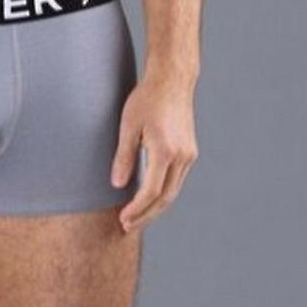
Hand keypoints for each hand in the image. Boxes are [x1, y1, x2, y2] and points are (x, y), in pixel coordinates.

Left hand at [110, 67, 198, 232]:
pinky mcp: (189, 151)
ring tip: (136, 217)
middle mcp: (182, 157)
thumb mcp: (129, 126)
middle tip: (127, 226)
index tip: (123, 219)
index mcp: (166, 151)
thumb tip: (117, 185)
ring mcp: (188, 155)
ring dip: (155, 207)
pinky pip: (176, 180)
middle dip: (146, 215)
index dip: (137, 209)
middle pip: (165, 198)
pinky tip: (149, 197)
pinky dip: (163, 193)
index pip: (151, 192)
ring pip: (173, 191)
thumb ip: (124, 157)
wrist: (172, 81)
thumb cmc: (147, 99)